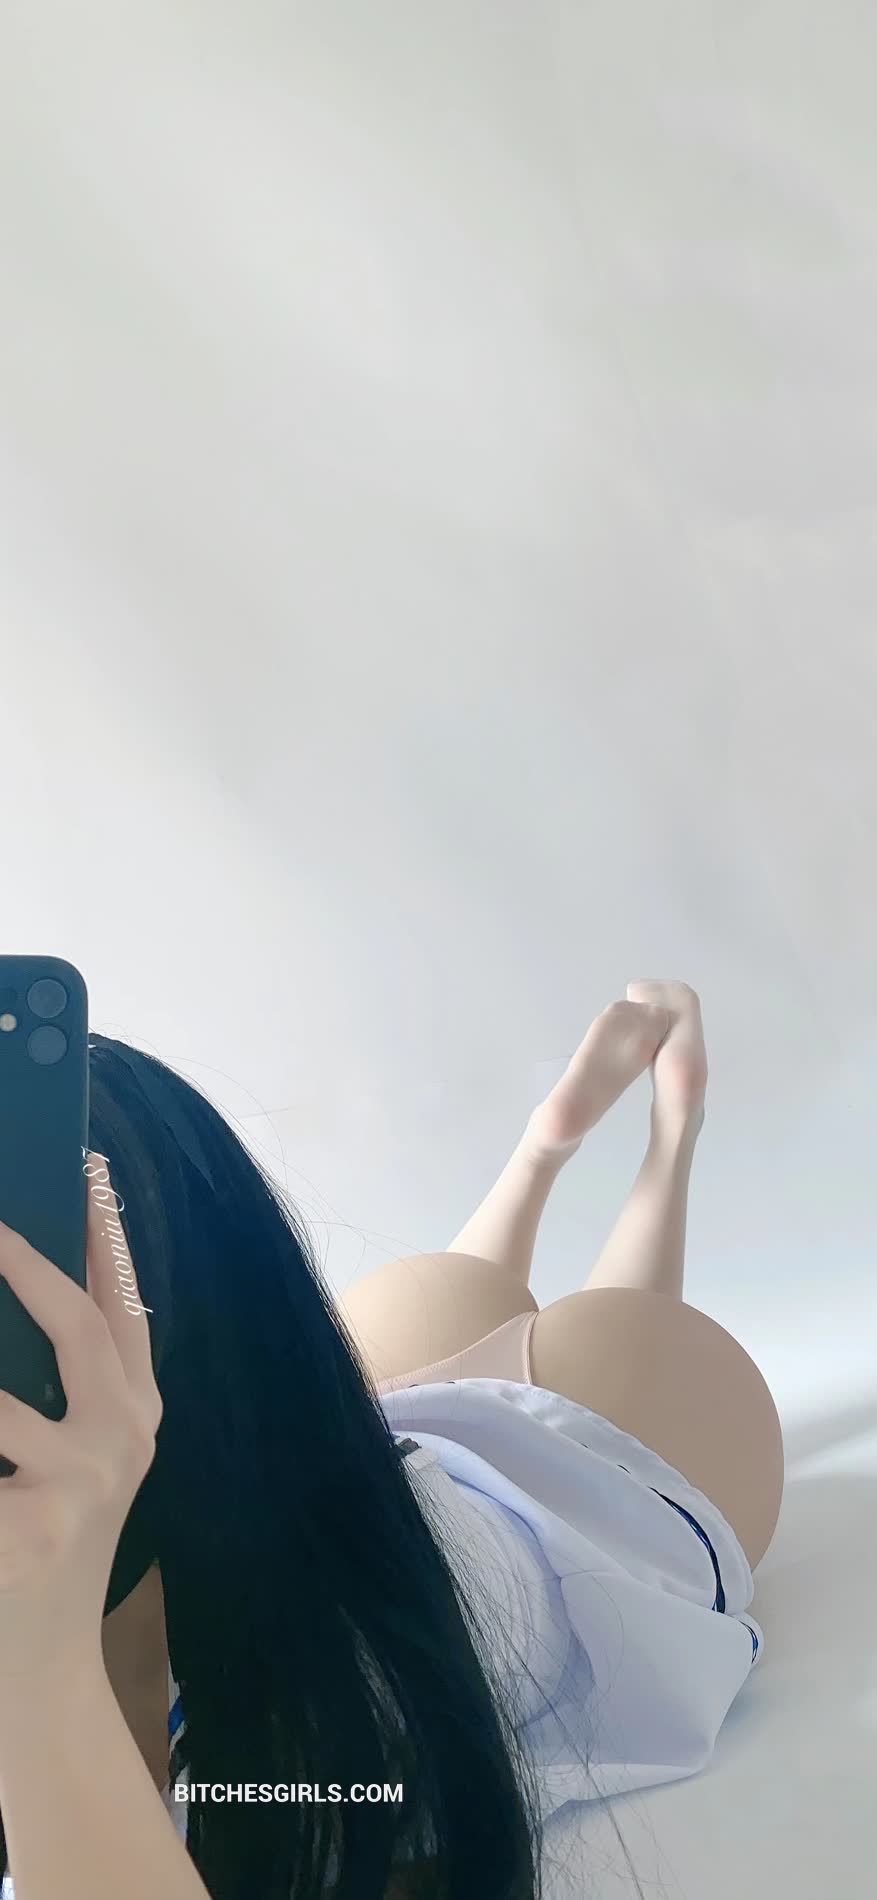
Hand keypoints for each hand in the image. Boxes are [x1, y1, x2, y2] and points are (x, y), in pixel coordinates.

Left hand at [0, 1153, 161, 1685]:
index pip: (122, 1299)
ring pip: (1, 1402)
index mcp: (136, 1409)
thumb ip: (66, 1378)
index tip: (84, 1165)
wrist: (40, 1677)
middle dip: (23, 1263)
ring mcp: (82, 1488)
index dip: (103, 1231)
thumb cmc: (44, 1542)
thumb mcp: (76, 1456)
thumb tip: (16, 1277)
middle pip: (77, 1323)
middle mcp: (125, 1437)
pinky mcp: (30, 1534)